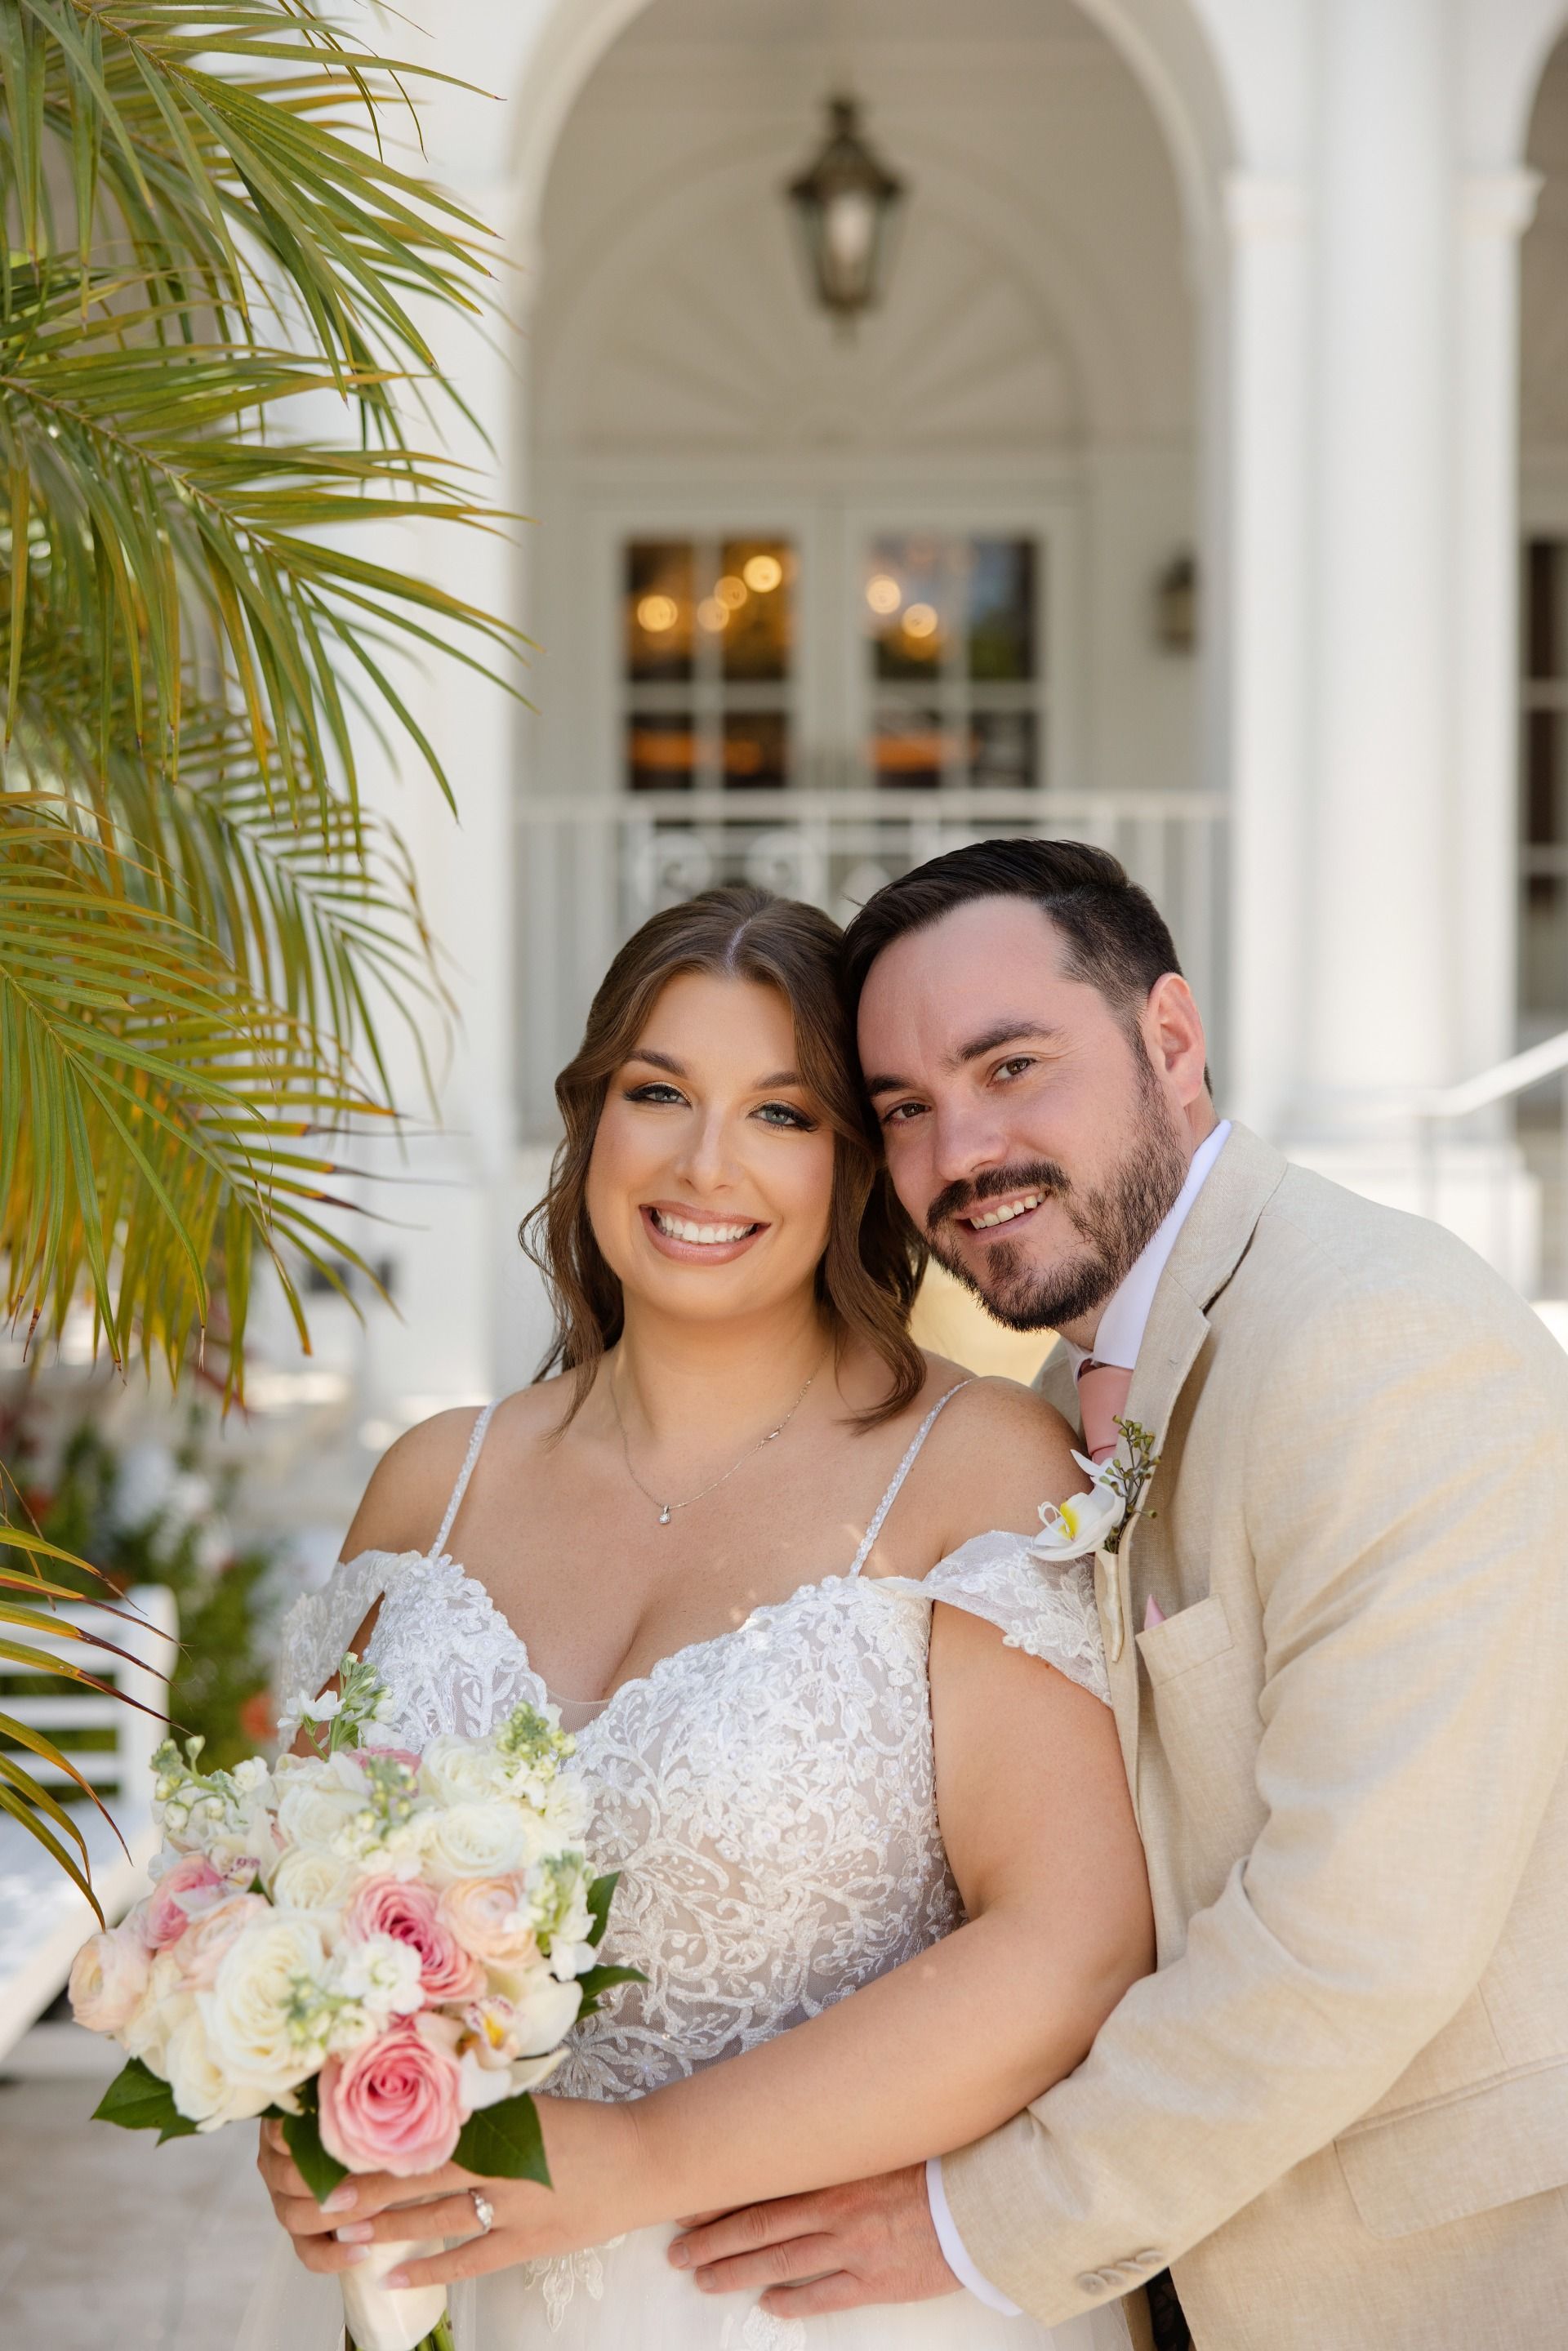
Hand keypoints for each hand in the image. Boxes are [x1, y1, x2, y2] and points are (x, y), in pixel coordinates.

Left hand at [256, 2097, 645, 2291]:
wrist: (642, 2160)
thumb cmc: (585, 2127)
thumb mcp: (532, 2104)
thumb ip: (483, 2104)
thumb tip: (426, 2096)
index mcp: (504, 2120)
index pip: (430, 2129)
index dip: (382, 2140)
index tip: (337, 2145)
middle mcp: (505, 2161)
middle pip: (424, 2176)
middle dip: (371, 2188)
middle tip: (322, 2199)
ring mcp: (517, 2206)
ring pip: (439, 2218)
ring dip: (390, 2228)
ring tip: (345, 2236)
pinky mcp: (529, 2241)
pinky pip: (470, 2260)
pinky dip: (431, 2270)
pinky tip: (395, 2278)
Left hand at [667, 2164, 961, 2319]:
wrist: (987, 2200)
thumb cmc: (942, 2159)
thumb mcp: (888, 2136)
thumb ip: (848, 2138)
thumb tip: (812, 2124)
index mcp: (836, 2166)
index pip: (764, 2181)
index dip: (724, 2195)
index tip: (689, 2201)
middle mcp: (836, 2206)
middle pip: (759, 2225)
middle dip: (713, 2239)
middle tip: (677, 2252)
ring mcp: (853, 2247)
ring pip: (780, 2262)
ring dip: (736, 2272)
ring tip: (703, 2279)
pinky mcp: (876, 2281)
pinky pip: (824, 2295)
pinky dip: (792, 2301)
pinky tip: (768, 2306)